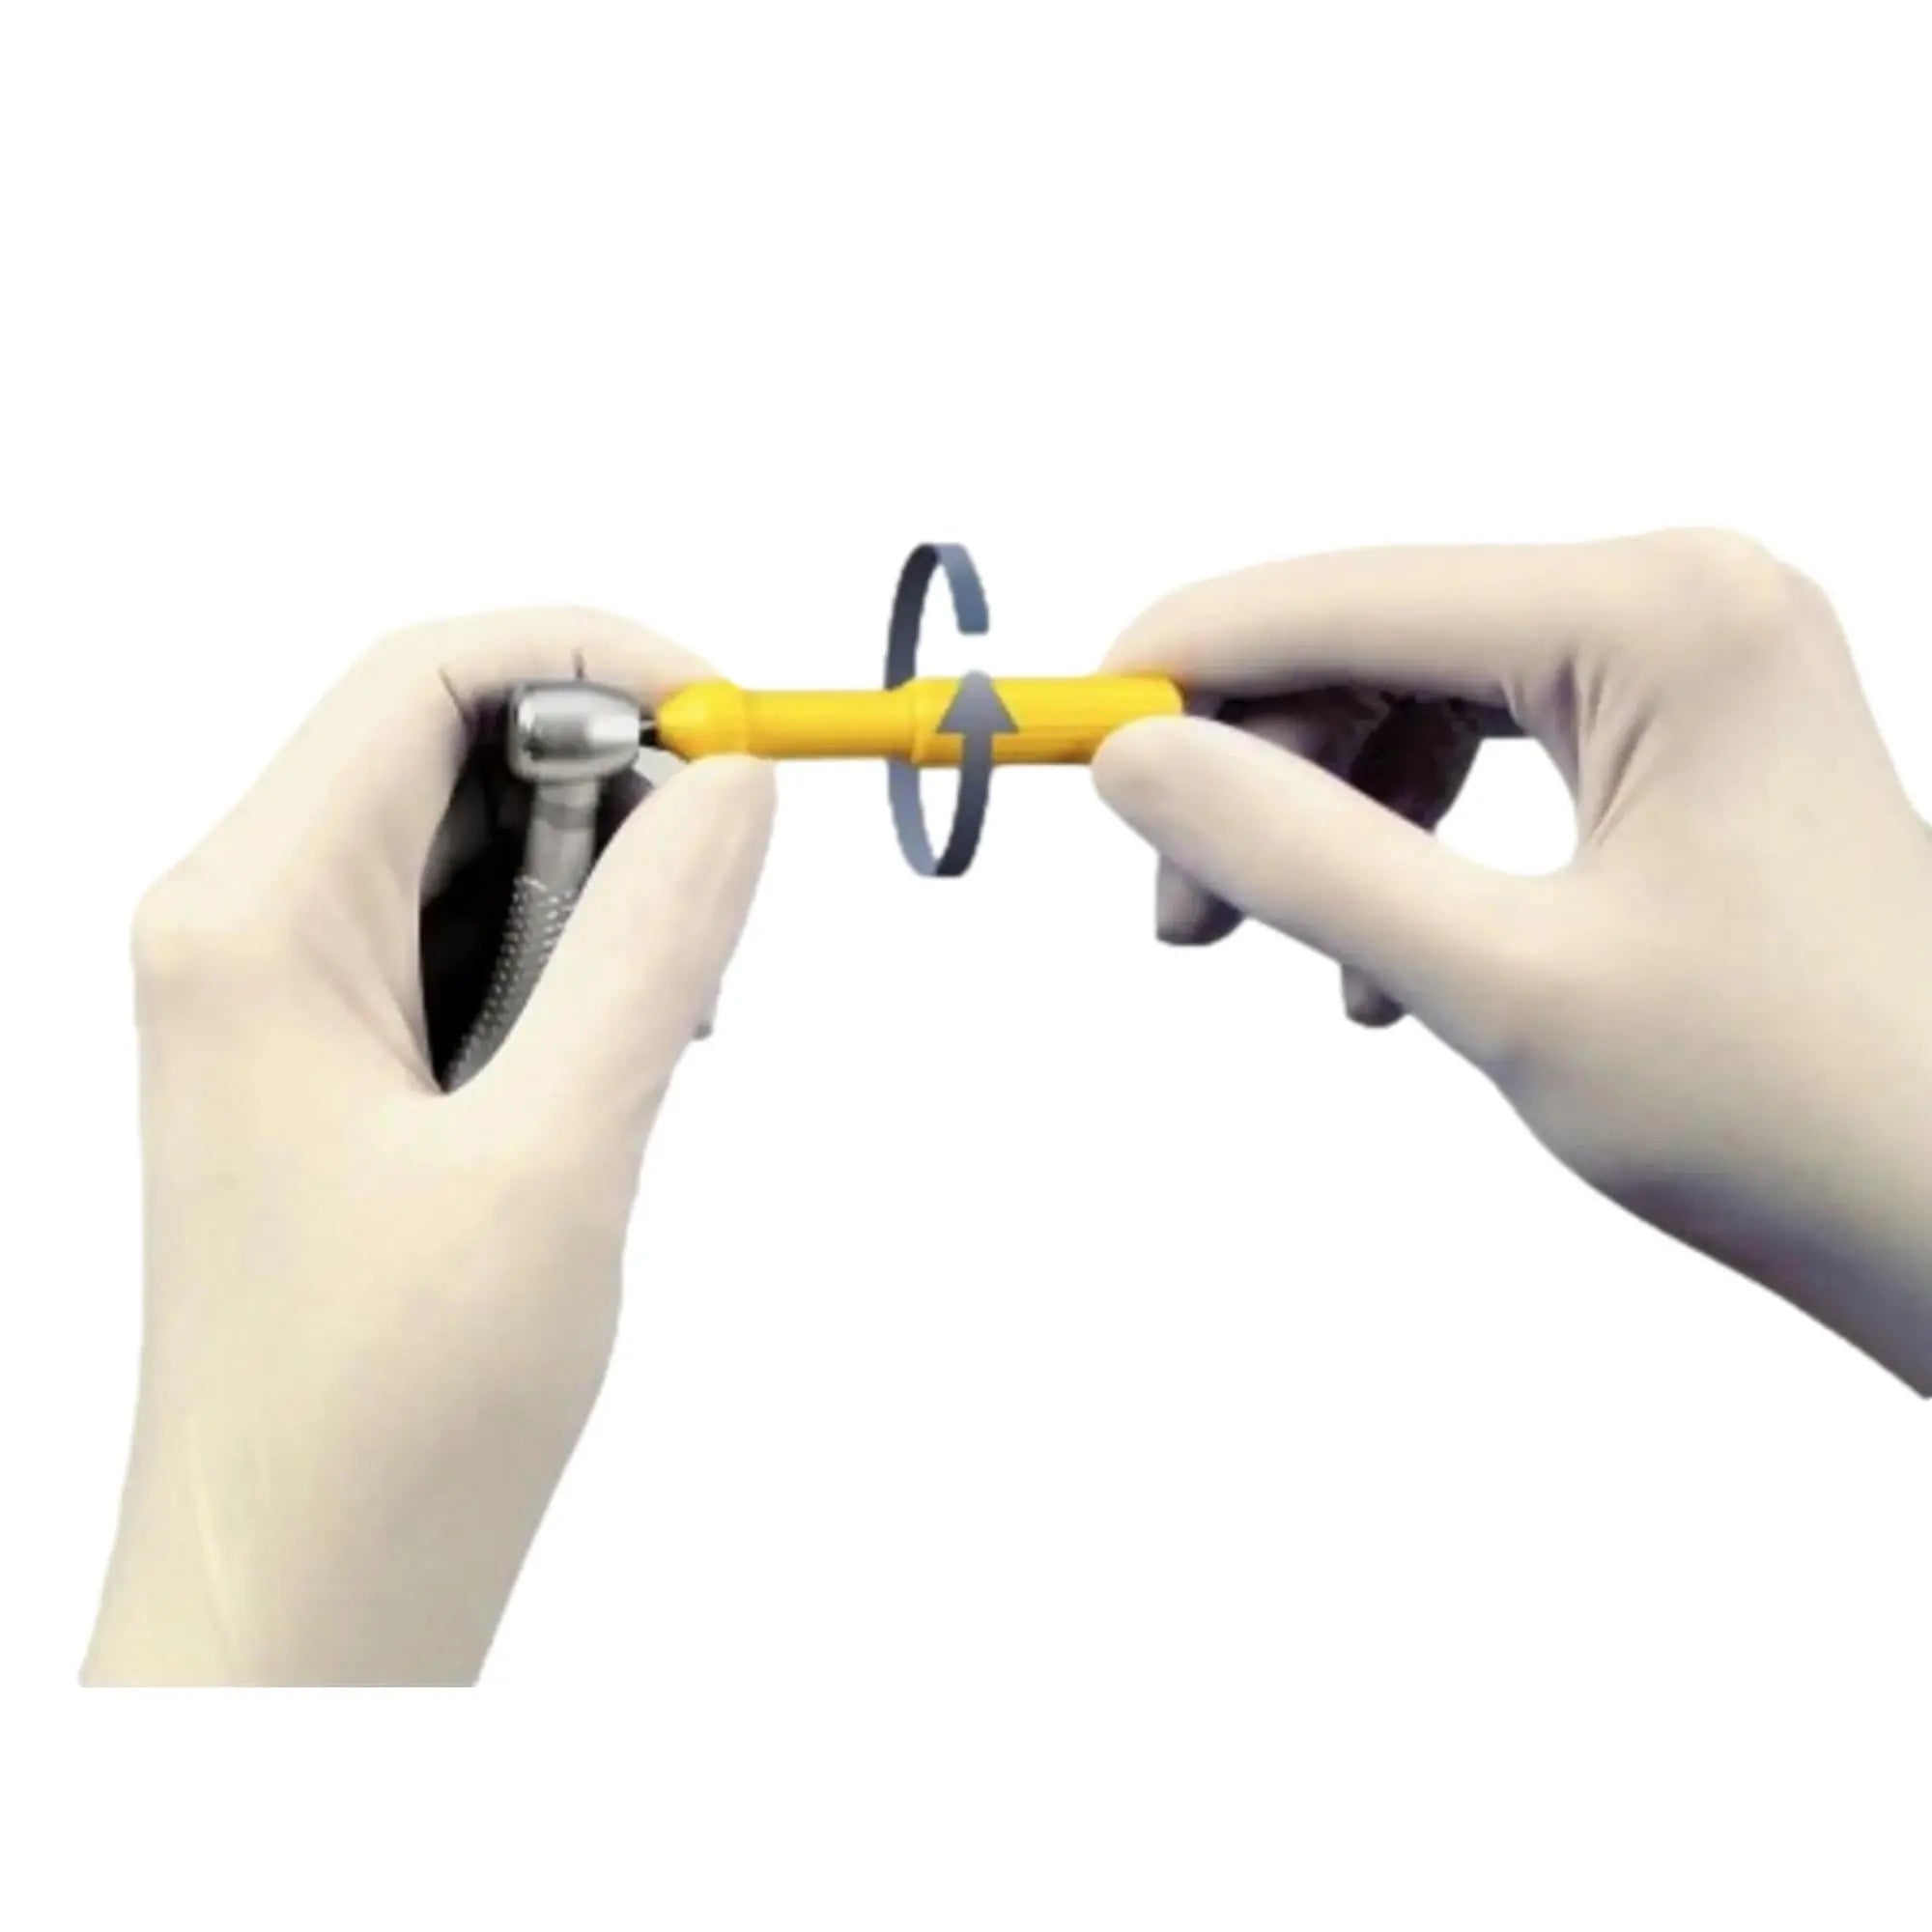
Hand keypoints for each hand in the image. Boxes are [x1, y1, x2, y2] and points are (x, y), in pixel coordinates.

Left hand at [85, 611, 773, 1683]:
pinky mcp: (331, 1074)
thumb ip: (654, 944)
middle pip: (447, 751)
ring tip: (672, 1019)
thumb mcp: (554, 1153)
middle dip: (614, 788)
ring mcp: (281, 1007)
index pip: (426, 678)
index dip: (598, 660)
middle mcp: (247, 937)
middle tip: (725, 902)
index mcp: (257, 920)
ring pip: (469, 852)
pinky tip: (620, 1065)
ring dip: (601, 890)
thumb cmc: (381, 1424)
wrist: (292, 1612)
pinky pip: (464, 948)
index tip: (735, 720)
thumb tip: (733, 784)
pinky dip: (570, 968)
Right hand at [1093, 532, 1931, 1391]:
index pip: (1340, 598)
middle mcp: (1681, 598)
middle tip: (1174, 917)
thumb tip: (1134, 761)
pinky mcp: (1690, 734)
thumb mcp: (1501, 984)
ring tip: (1268, 950)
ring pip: (1417, 697)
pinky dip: (1403, 843)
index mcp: (1657, 614)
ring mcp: (1694, 662)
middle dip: (1249, 768)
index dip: (1176, 669)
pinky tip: (1383, 968)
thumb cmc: (1787, 1110)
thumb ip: (1299, 855)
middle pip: (1372, 639)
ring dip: (1316, 814)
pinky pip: (1488, 749)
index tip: (1053, 748)